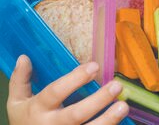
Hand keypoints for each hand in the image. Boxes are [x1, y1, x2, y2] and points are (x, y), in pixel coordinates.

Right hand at [7, 55, 128, 124]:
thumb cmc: (26, 121)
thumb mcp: (17, 102)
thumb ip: (20, 81)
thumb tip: (24, 58)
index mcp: (38, 109)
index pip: (55, 92)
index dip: (74, 79)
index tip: (94, 66)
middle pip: (76, 114)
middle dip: (98, 100)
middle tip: (116, 86)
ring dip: (108, 119)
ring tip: (123, 106)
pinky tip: (120, 121)